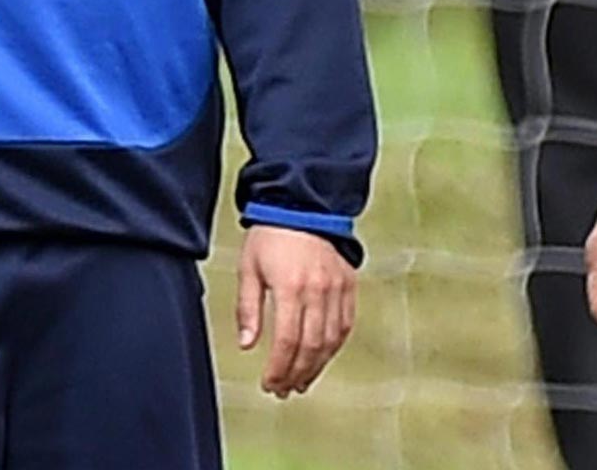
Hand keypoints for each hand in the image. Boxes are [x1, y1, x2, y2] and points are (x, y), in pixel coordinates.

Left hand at [236, 225, 355, 398]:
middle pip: (311, 346)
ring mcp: (337, 288)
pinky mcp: (348, 285)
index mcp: (290, 286)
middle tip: (283, 390)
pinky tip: (321, 357)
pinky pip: (345, 325)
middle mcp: (318, 290)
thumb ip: (248, 309)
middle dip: (296, 374)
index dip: (279, 368)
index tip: (269, 384)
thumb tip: (248, 344)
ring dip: (316, 366)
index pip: (288, 341)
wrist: (303, 205)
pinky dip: (334, 346)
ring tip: (301, 382)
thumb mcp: (249, 269)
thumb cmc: (270, 235)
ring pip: (331, 340)